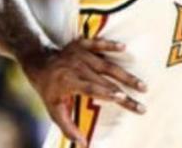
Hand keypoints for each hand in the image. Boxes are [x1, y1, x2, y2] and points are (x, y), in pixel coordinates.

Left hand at [21, 38, 146, 146]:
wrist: (39, 61)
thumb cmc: (48, 89)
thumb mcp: (53, 110)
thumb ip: (67, 127)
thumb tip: (83, 144)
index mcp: (68, 81)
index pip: (90, 88)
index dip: (106, 93)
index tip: (122, 98)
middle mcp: (76, 66)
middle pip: (105, 81)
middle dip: (125, 94)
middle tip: (141, 106)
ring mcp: (80, 54)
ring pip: (107, 65)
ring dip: (126, 75)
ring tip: (142, 86)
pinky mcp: (83, 44)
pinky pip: (98, 43)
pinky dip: (110, 44)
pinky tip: (123, 47)